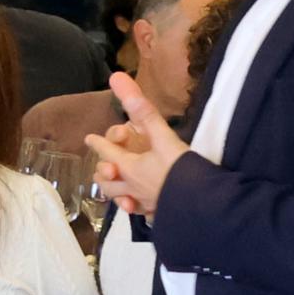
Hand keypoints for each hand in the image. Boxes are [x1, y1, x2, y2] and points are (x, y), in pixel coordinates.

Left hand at [86, 70, 189, 223]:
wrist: (204, 205)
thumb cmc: (181, 170)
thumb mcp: (163, 137)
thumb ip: (142, 109)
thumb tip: (116, 78)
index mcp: (130, 167)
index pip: (107, 153)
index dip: (99, 143)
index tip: (89, 139)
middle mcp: (132, 187)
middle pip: (108, 181)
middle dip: (103, 173)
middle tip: (103, 167)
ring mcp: (145, 204)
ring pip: (121, 199)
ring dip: (116, 193)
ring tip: (117, 190)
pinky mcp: (160, 216)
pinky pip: (143, 213)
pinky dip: (138, 209)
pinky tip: (142, 209)